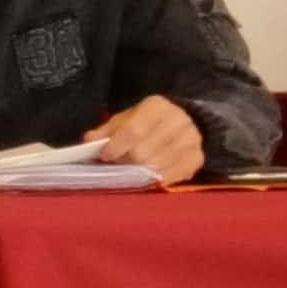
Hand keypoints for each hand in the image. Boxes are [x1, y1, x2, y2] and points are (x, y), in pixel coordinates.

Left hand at [84, 97, 206, 182]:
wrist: (184, 122)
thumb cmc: (148, 123)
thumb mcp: (126, 120)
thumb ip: (107, 131)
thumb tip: (89, 141)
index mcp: (157, 107)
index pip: (134, 130)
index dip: (116, 146)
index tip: (105, 156)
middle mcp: (178, 120)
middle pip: (143, 152)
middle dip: (126, 162)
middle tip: (119, 164)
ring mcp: (191, 140)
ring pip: (156, 166)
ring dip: (139, 173)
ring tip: (133, 171)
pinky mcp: (197, 158)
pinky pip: (173, 176)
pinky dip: (156, 181)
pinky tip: (148, 178)